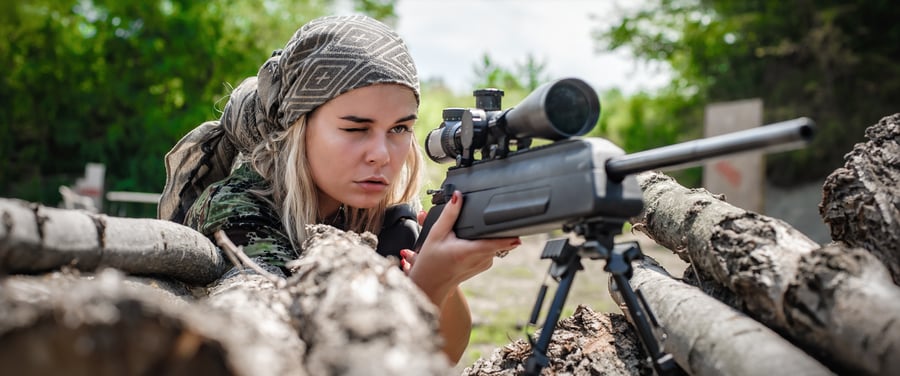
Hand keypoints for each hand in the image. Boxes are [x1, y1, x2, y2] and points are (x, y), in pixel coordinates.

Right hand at [406, 191, 520, 304]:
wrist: (430, 283)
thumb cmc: (431, 261)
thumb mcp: (436, 234)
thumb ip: (449, 214)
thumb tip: (458, 196)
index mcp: (468, 251)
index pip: (496, 243)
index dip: (509, 237)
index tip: (519, 232)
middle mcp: (480, 259)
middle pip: (497, 238)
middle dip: (492, 228)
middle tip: (477, 225)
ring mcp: (484, 264)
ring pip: (494, 243)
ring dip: (486, 236)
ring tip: (468, 236)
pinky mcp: (485, 265)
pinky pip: (491, 249)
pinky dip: (484, 243)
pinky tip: (470, 242)